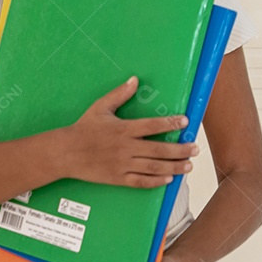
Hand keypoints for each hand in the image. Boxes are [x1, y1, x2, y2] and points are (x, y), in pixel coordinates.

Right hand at [61, 76, 197, 187]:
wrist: (66, 152)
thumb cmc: (84, 128)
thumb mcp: (100, 107)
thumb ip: (119, 94)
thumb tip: (135, 80)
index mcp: (123, 129)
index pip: (152, 126)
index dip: (170, 124)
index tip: (185, 122)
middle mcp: (125, 147)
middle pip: (158, 149)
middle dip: (180, 149)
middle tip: (195, 148)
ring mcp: (122, 164)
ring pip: (153, 167)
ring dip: (173, 167)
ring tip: (188, 166)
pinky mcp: (118, 178)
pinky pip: (140, 182)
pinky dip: (155, 181)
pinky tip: (168, 180)